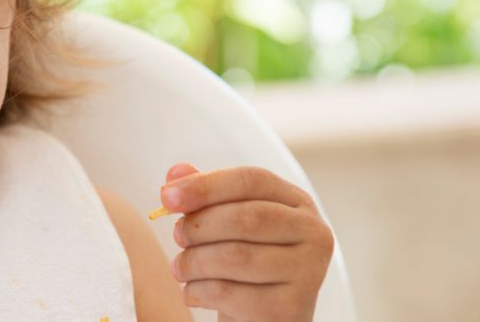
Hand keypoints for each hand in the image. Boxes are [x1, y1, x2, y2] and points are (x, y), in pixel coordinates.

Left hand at [161, 163, 334, 321]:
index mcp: (297, 203)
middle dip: (198, 226)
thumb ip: (204, 194)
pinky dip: (198, 291)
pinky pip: (230, 293)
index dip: (205, 185)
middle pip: (246, 217)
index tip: (166, 196)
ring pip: (235, 257)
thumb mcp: (226, 222)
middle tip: (176, 237)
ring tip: (180, 268)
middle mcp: (313, 233)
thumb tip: (176, 172)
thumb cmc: (243, 262)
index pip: (251, 180)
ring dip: (193, 261)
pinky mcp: (290, 309)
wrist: (263, 315)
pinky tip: (192, 291)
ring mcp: (308, 272)